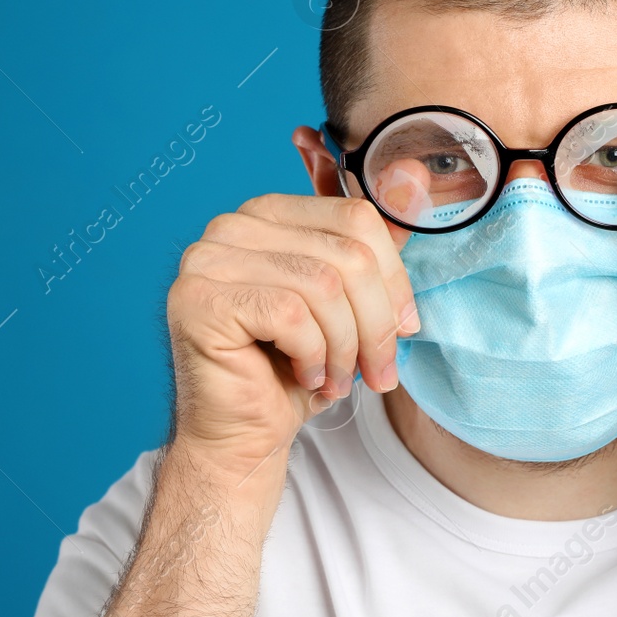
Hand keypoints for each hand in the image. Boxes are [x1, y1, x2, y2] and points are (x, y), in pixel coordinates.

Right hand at [166, 195, 417, 484]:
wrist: (244, 437)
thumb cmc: (294, 371)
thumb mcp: (348, 303)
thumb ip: (372, 248)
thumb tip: (418, 179)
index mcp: (268, 213)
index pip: (356, 217)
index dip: (393, 279)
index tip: (404, 327)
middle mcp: (232, 226)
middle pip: (346, 253)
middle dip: (375, 323)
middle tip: (377, 370)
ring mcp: (207, 260)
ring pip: (323, 285)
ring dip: (345, 346)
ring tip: (338, 378)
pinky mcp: (198, 299)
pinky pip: (291, 314)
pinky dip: (313, 355)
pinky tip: (305, 376)